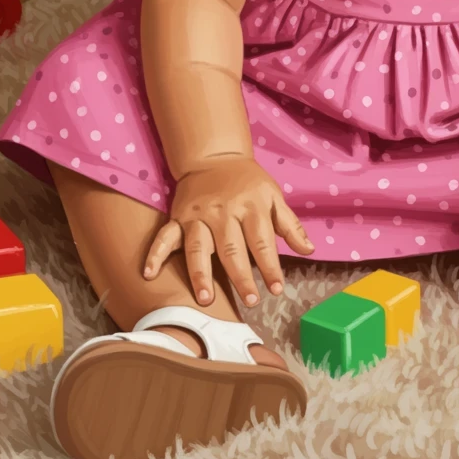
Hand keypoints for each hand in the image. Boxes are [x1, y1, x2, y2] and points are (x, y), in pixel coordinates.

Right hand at [142, 154, 313, 307]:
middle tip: (250, 301)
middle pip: (231, 248)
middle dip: (241, 276)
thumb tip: (309, 250)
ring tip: (206, 299)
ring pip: (198, 246)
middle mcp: (223, 212)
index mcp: (250, 206)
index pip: (263, 241)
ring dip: (201, 273)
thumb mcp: (273, 196)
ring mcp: (198, 216)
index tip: (277, 289)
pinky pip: (165, 236)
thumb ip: (290, 225)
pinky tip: (149, 274)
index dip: (271, 266)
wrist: (215, 157)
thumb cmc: (248, 183)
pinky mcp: (178, 218)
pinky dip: (155, 254)